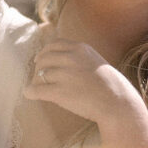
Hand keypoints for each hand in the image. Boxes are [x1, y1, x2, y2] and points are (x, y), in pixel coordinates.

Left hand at [23, 38, 147, 147]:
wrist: (117, 102)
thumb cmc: (111, 86)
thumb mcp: (96, 61)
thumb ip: (79, 57)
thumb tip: (60, 60)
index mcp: (80, 48)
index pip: (54, 44)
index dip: (44, 52)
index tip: (40, 59)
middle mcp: (71, 58)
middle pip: (44, 59)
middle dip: (39, 67)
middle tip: (39, 76)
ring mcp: (64, 74)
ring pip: (40, 75)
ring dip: (37, 81)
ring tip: (38, 87)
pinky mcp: (59, 91)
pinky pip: (37, 90)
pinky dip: (30, 92)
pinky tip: (29, 94)